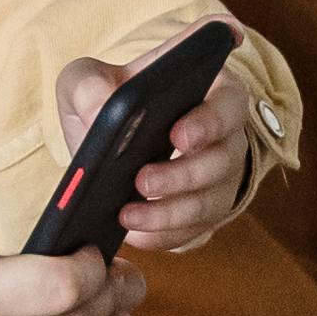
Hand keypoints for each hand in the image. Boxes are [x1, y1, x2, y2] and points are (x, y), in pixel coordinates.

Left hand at [61, 36, 255, 259]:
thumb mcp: (90, 79)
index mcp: (210, 90)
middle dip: (182, 175)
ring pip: (209, 202)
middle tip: (142, 181)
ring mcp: (218, 178)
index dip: (209, 122)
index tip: (179, 135)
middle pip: (221, 160)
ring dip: (170, 213)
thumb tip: (96, 114)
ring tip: (128, 215)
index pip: (228, 103)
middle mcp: (224, 136)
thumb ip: (88, 85)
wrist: (113, 137)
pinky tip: (134, 234)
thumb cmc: (112, 97)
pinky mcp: (203, 213)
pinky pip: (192, 231)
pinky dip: (163, 235)